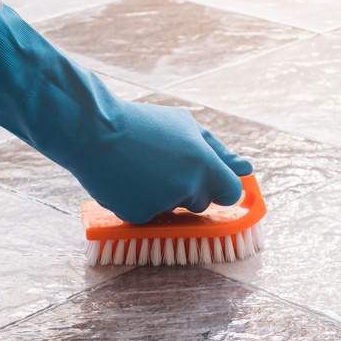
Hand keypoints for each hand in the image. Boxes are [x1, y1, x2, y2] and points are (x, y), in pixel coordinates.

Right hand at [71, 99, 251, 222]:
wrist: (93, 130)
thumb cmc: (143, 124)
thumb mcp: (186, 127)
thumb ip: (219, 151)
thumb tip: (246, 169)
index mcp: (205, 164)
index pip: (231, 192)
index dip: (223, 189)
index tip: (213, 184)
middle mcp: (188, 186)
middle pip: (202, 203)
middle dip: (189, 190)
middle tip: (165, 166)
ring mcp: (163, 203)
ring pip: (174, 210)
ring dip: (164, 196)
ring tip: (142, 168)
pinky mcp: (138, 215)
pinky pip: (148, 216)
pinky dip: (140, 203)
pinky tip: (128, 180)